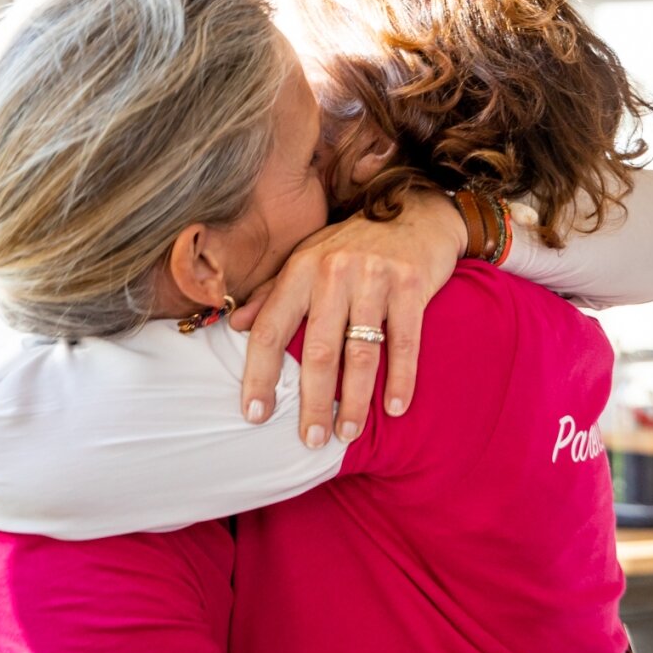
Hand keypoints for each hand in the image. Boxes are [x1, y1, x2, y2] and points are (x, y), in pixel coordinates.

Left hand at [230, 190, 466, 447]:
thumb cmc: (355, 244)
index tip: (254, 415)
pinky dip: (401, 379)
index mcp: (301, 269)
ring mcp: (374, 277)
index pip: (271, 330)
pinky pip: (404, 341)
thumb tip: (235, 326)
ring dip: (354, 400)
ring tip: (347, 433)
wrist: (417, 212)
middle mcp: (333, 271)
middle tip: (310, 440)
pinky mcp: (412, 284)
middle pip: (317, 350)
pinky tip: (395, 409)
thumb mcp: (308, 260)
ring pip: (360, 352)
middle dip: (312, 402)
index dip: (259, 375)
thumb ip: (272, 294)